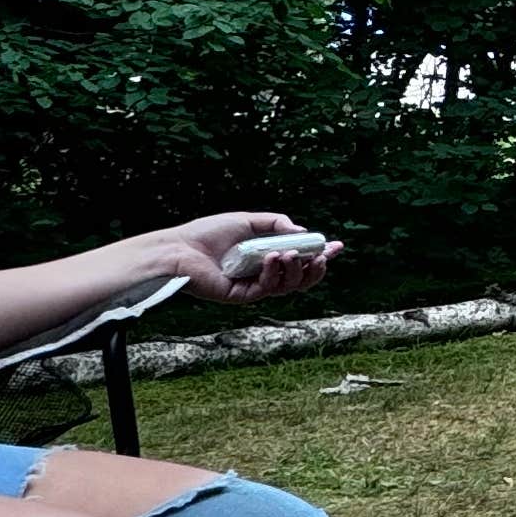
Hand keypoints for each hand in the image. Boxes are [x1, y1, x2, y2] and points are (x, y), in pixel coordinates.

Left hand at [144, 212, 335, 309]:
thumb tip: (302, 231)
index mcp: (264, 257)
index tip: (336, 246)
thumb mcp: (247, 220)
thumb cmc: (207, 234)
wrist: (179, 249)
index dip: (319, 255)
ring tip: (293, 253)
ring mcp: (252, 287)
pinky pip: (267, 288)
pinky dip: (274, 272)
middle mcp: (261, 274)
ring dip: (296, 269)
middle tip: (323, 256)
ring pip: (288, 286)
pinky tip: (273, 257)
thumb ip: (275, 223)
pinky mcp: (242, 296)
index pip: (298, 260)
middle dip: (316, 268)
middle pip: (299, 279)